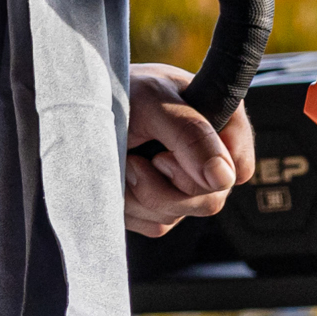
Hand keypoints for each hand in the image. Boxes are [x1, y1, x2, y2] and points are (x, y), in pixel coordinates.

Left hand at [124, 63, 253, 237]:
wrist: (79, 105)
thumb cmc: (119, 90)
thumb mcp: (153, 100)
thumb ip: (191, 134)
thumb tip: (224, 178)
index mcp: (221, 124)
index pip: (237, 170)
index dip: (201, 170)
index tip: (163, 153)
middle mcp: (209, 158)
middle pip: (209, 202)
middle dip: (163, 185)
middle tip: (137, 159)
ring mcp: (184, 185)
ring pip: (176, 216)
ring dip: (139, 194)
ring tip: (124, 161)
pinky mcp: (159, 205)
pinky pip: (154, 225)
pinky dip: (129, 207)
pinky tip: (119, 178)